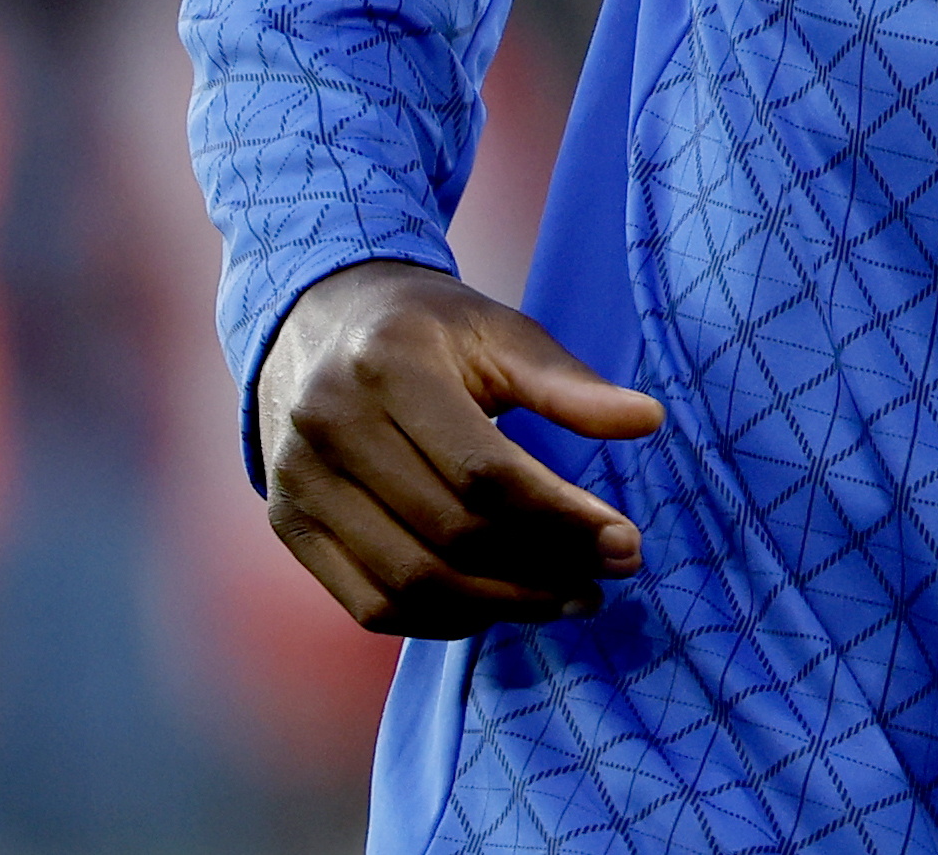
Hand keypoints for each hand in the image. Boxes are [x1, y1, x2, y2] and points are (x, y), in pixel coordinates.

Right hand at [255, 258, 666, 635]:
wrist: (312, 318)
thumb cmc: (423, 327)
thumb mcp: (498, 330)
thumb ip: (568, 383)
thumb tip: (648, 421)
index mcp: (387, 366)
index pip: (484, 472)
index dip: (561, 517)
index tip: (626, 542)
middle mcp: (330, 426)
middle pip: (450, 535)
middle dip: (543, 567)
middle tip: (609, 575)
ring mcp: (299, 483)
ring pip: (410, 583)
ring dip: (501, 606)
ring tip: (568, 597)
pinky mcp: (289, 526)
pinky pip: (371, 604)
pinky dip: (442, 620)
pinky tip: (499, 604)